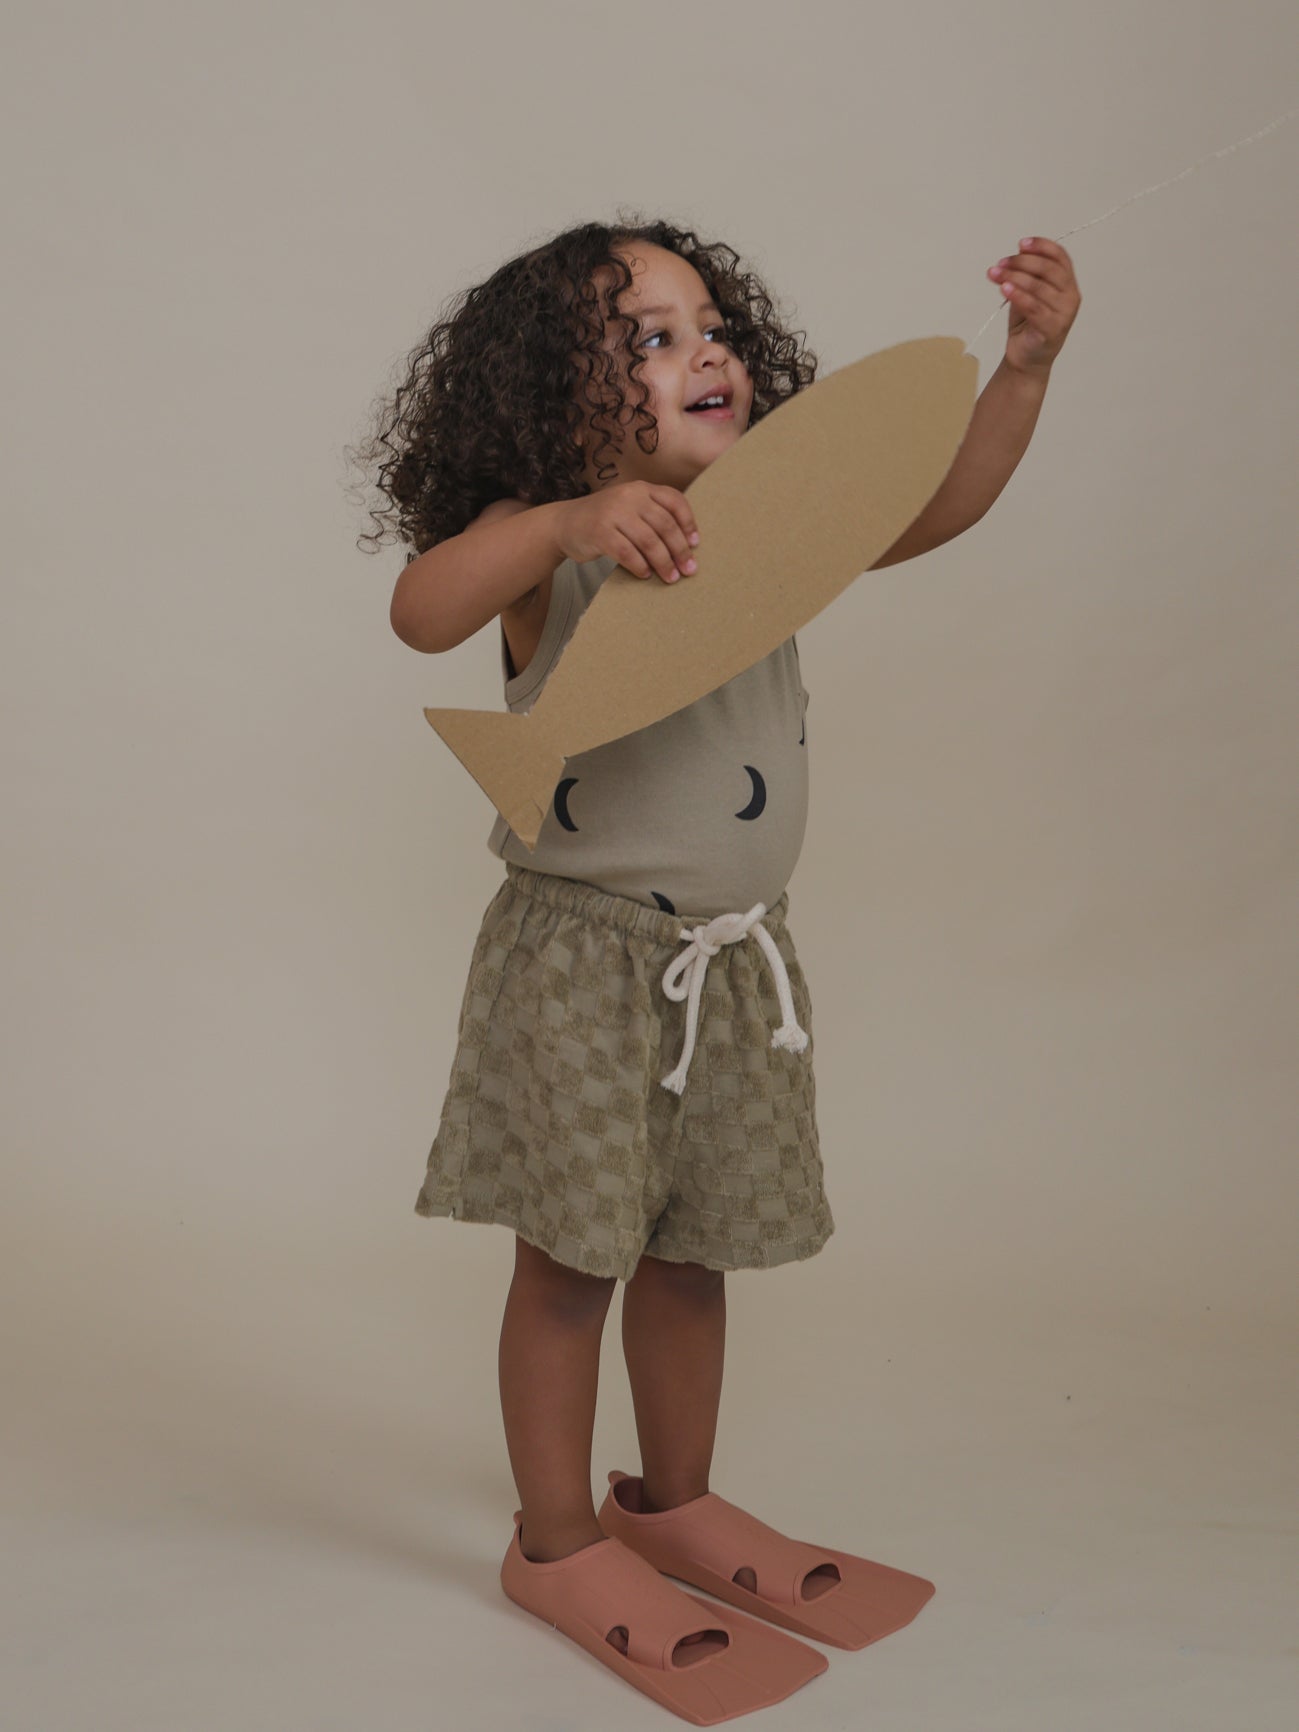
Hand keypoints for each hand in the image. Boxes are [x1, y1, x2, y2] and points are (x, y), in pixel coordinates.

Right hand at [555, 482, 699, 583]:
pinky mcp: (600, 532)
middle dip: (680, 550)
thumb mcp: (629, 508)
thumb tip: (686, 545)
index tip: (695, 544)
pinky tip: (645, 574)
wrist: (564, 523)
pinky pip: (628, 553)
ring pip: (649, 541)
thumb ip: (652, 516)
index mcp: (641, 488)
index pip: (674, 501)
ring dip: (664, 562)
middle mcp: (629, 496)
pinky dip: (640, 567)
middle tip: (689, 569)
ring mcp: (614, 513)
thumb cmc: (605, 521)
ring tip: (671, 577)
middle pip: (665, 525)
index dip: (688, 523)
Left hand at [987, 237, 1081, 373]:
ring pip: (1038, 287)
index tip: (1021, 243)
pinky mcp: (1053, 328)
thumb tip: (1015, 256)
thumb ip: (1027, 275)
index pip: (1060, 257)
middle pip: (1048, 269)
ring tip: (994, 273)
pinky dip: (1017, 295)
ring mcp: (1064, 313)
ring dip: (1013, 276)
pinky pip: (1034, 307)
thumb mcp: (1028, 293)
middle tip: (1001, 263)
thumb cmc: (1028, 324)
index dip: (1041, 246)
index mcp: (1068, 283)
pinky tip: (1004, 288)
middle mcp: (1071, 296)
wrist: (1026, 358)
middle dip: (1022, 262)